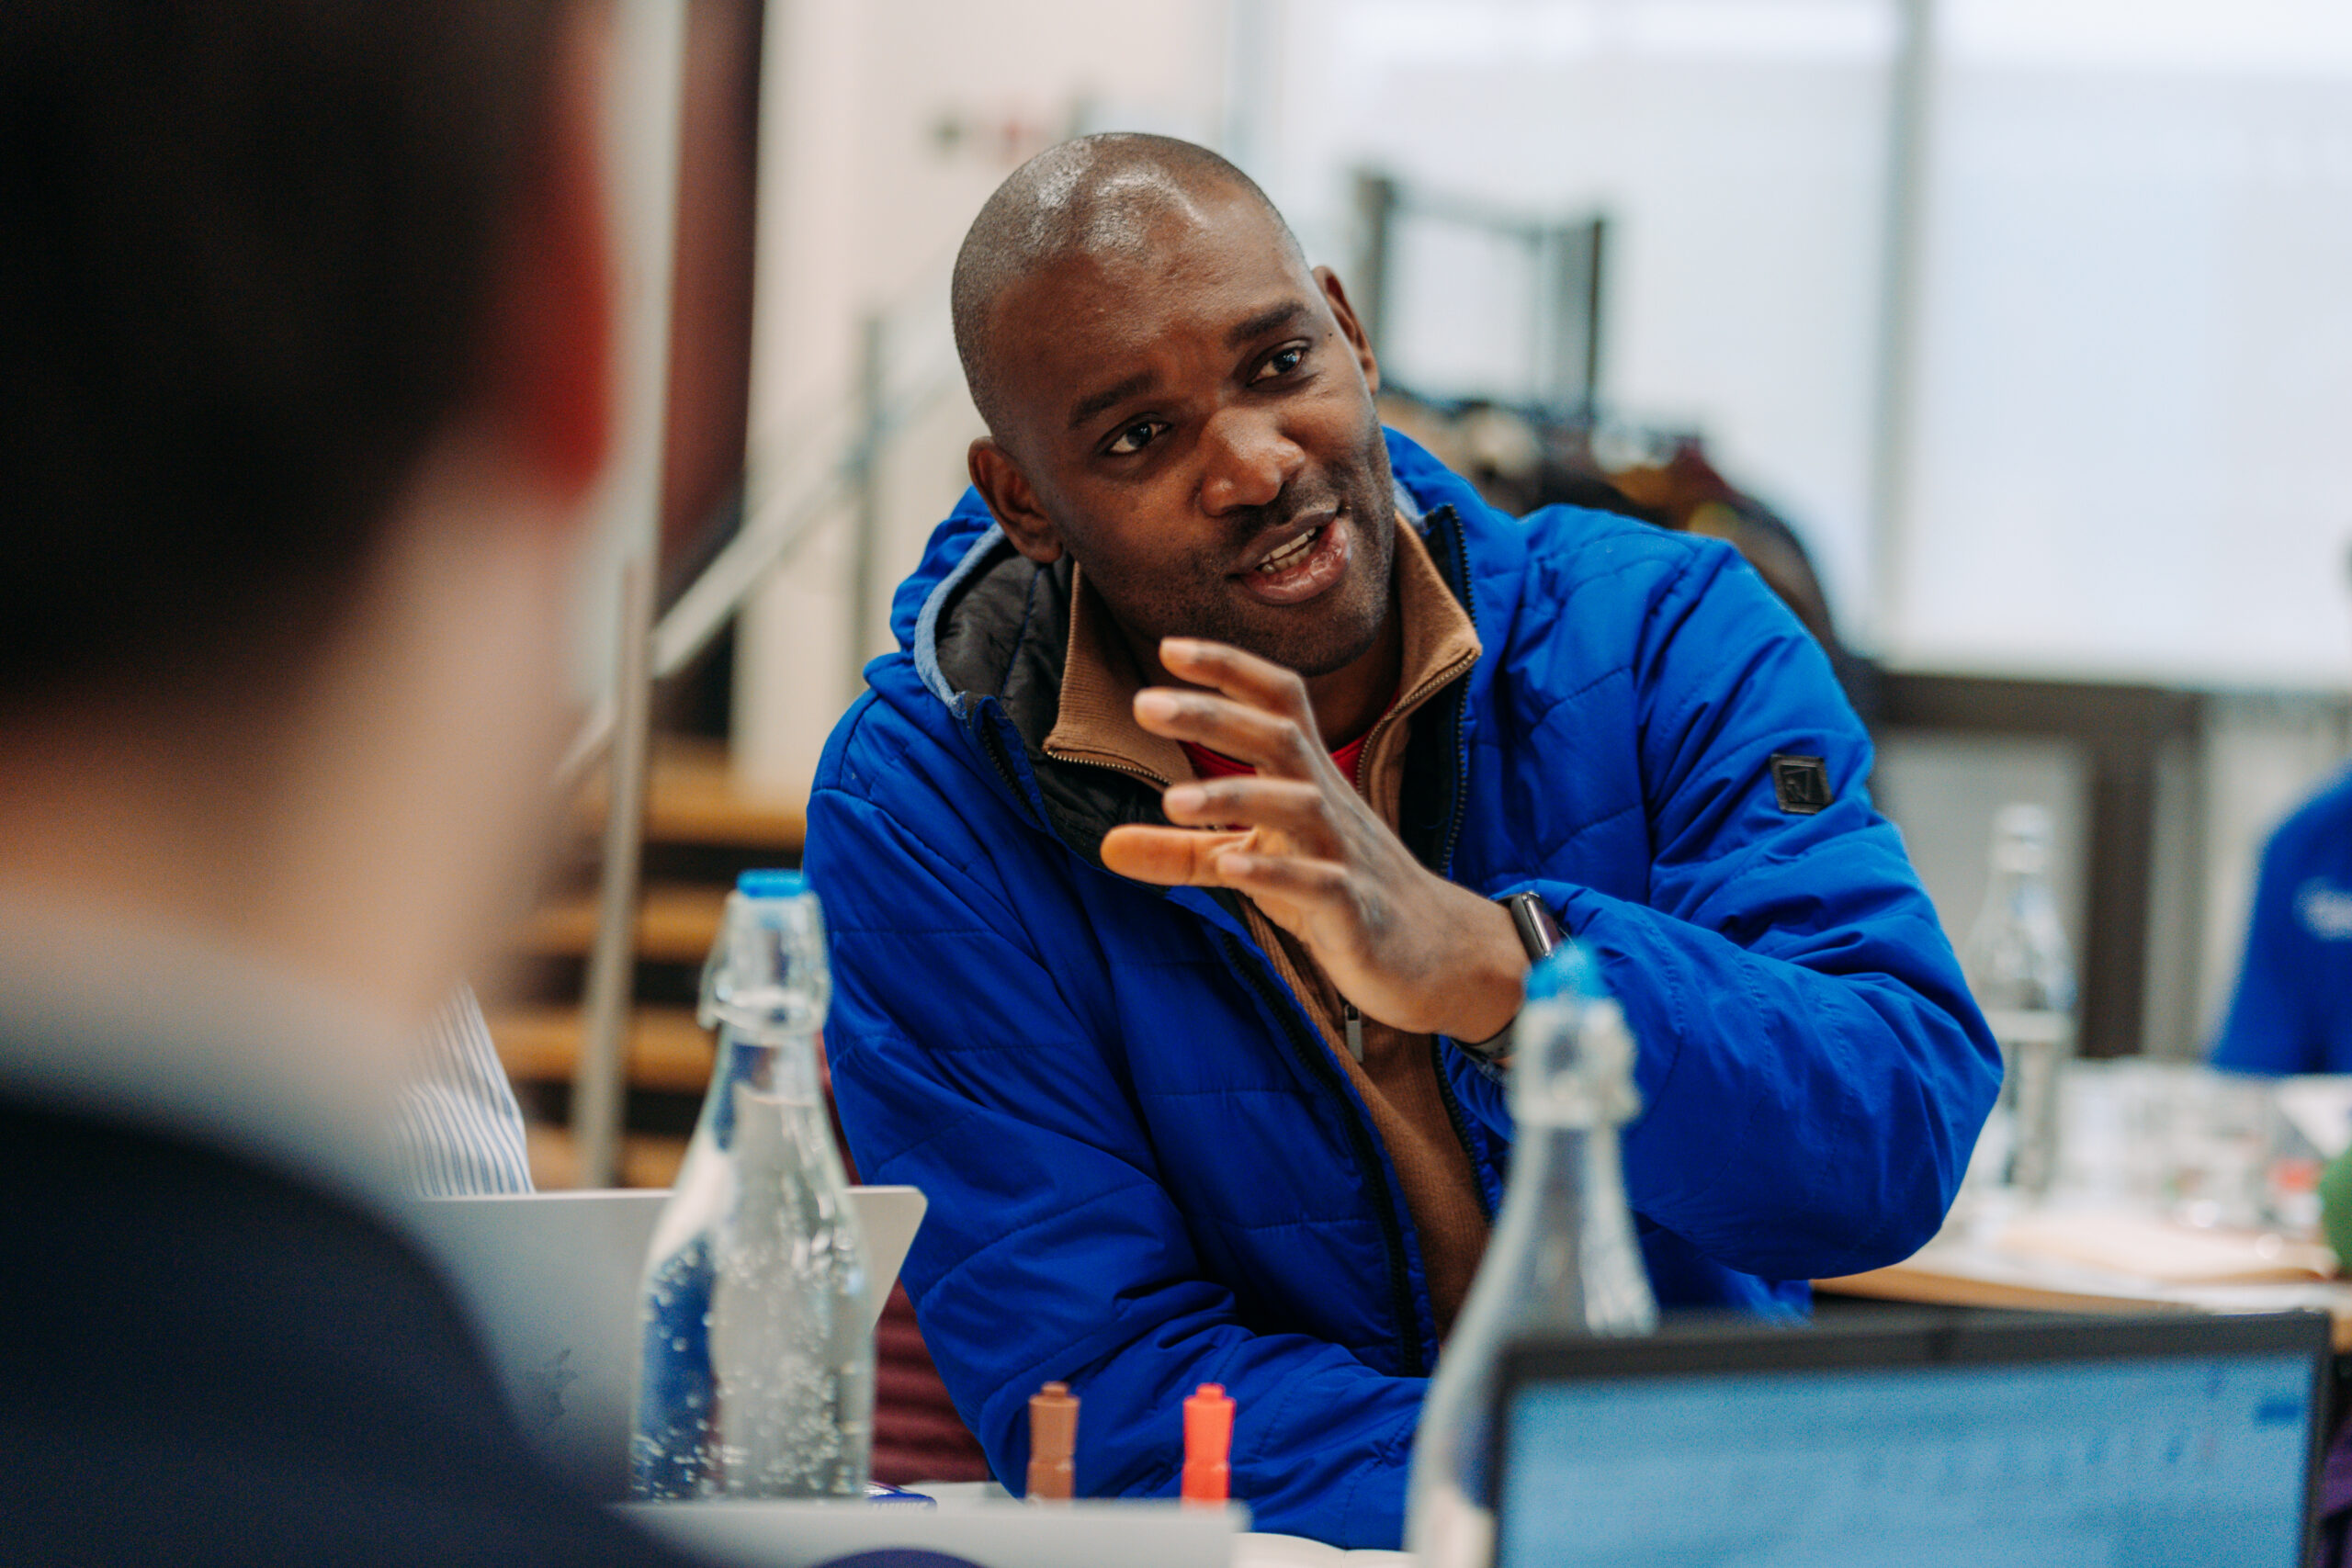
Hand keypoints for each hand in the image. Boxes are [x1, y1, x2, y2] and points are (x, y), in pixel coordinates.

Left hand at [1099, 637, 1525, 1041]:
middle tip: (1143, 702)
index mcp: (1306, 778)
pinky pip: (1319, 882)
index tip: (1168, 647)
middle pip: (1280, 736)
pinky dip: (1276, 871)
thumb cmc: (1333, 892)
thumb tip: (1104, 845)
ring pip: (1299, 804)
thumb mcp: (1253, 863)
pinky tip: (1231, 865)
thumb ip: (1181, 852)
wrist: (1430, 954)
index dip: (1229, 668)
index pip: (1278, 701)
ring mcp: (1345, 853)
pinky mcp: (1355, 909)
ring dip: (1235, 796)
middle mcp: (1327, 802)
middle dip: (1214, 714)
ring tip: (1172, 802)